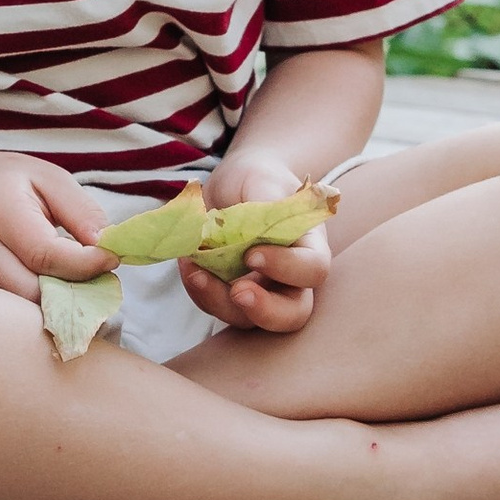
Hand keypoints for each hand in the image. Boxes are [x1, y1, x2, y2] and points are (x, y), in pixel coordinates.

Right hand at [0, 151, 114, 300]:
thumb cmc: (13, 181)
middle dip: (74, 291)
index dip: (85, 264)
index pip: (45, 254)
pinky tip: (57, 291)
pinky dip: (39, 307)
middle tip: (100, 278)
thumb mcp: (53, 179)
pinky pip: (11, 312)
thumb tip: (107, 248)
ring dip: (59, 304)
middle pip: (32, 291)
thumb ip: (83, 212)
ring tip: (80, 285)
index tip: (111, 259)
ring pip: (22, 309)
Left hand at [178, 149, 331, 339]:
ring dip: (218, 300)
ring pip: (249, 319)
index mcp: (309, 246)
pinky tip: (187, 264)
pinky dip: (199, 289)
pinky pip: (217, 305)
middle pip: (293, 314)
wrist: (235, 185)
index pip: (312, 269)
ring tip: (194, 270)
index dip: (287, 268)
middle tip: (237, 292)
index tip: (252, 254)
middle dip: (265, 310)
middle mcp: (290, 278)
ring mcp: (261, 291)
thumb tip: (252, 228)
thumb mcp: (262, 180)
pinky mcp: (230, 295)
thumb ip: (264, 203)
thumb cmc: (257, 180)